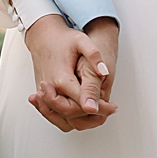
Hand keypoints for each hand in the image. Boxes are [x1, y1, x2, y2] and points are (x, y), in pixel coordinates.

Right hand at [24, 14, 118, 131]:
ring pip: (62, 120)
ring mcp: (45, 94)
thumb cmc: (61, 38)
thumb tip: (104, 72)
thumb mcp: (81, 41)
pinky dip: (68, 119)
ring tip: (98, 116)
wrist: (42, 36)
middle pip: (72, 115)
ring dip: (81, 121)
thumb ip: (94, 56)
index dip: (101, 108)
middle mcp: (51, 89)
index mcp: (62, 79)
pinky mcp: (43, 95)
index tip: (113, 107)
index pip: (83, 104)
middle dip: (93, 117)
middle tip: (109, 111)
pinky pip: (55, 115)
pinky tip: (82, 114)